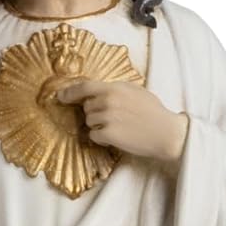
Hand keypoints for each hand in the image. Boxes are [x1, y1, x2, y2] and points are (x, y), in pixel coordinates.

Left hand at [57, 79, 188, 168]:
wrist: (165, 132)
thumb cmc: (153, 112)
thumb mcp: (135, 91)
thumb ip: (116, 89)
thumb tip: (98, 91)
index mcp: (115, 87)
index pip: (85, 86)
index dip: (70, 92)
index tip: (60, 96)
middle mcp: (108, 100)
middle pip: (86, 108)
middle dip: (94, 113)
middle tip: (113, 118)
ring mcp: (107, 117)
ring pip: (89, 122)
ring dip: (99, 126)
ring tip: (118, 128)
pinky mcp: (108, 134)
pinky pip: (94, 136)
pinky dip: (101, 138)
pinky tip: (116, 137)